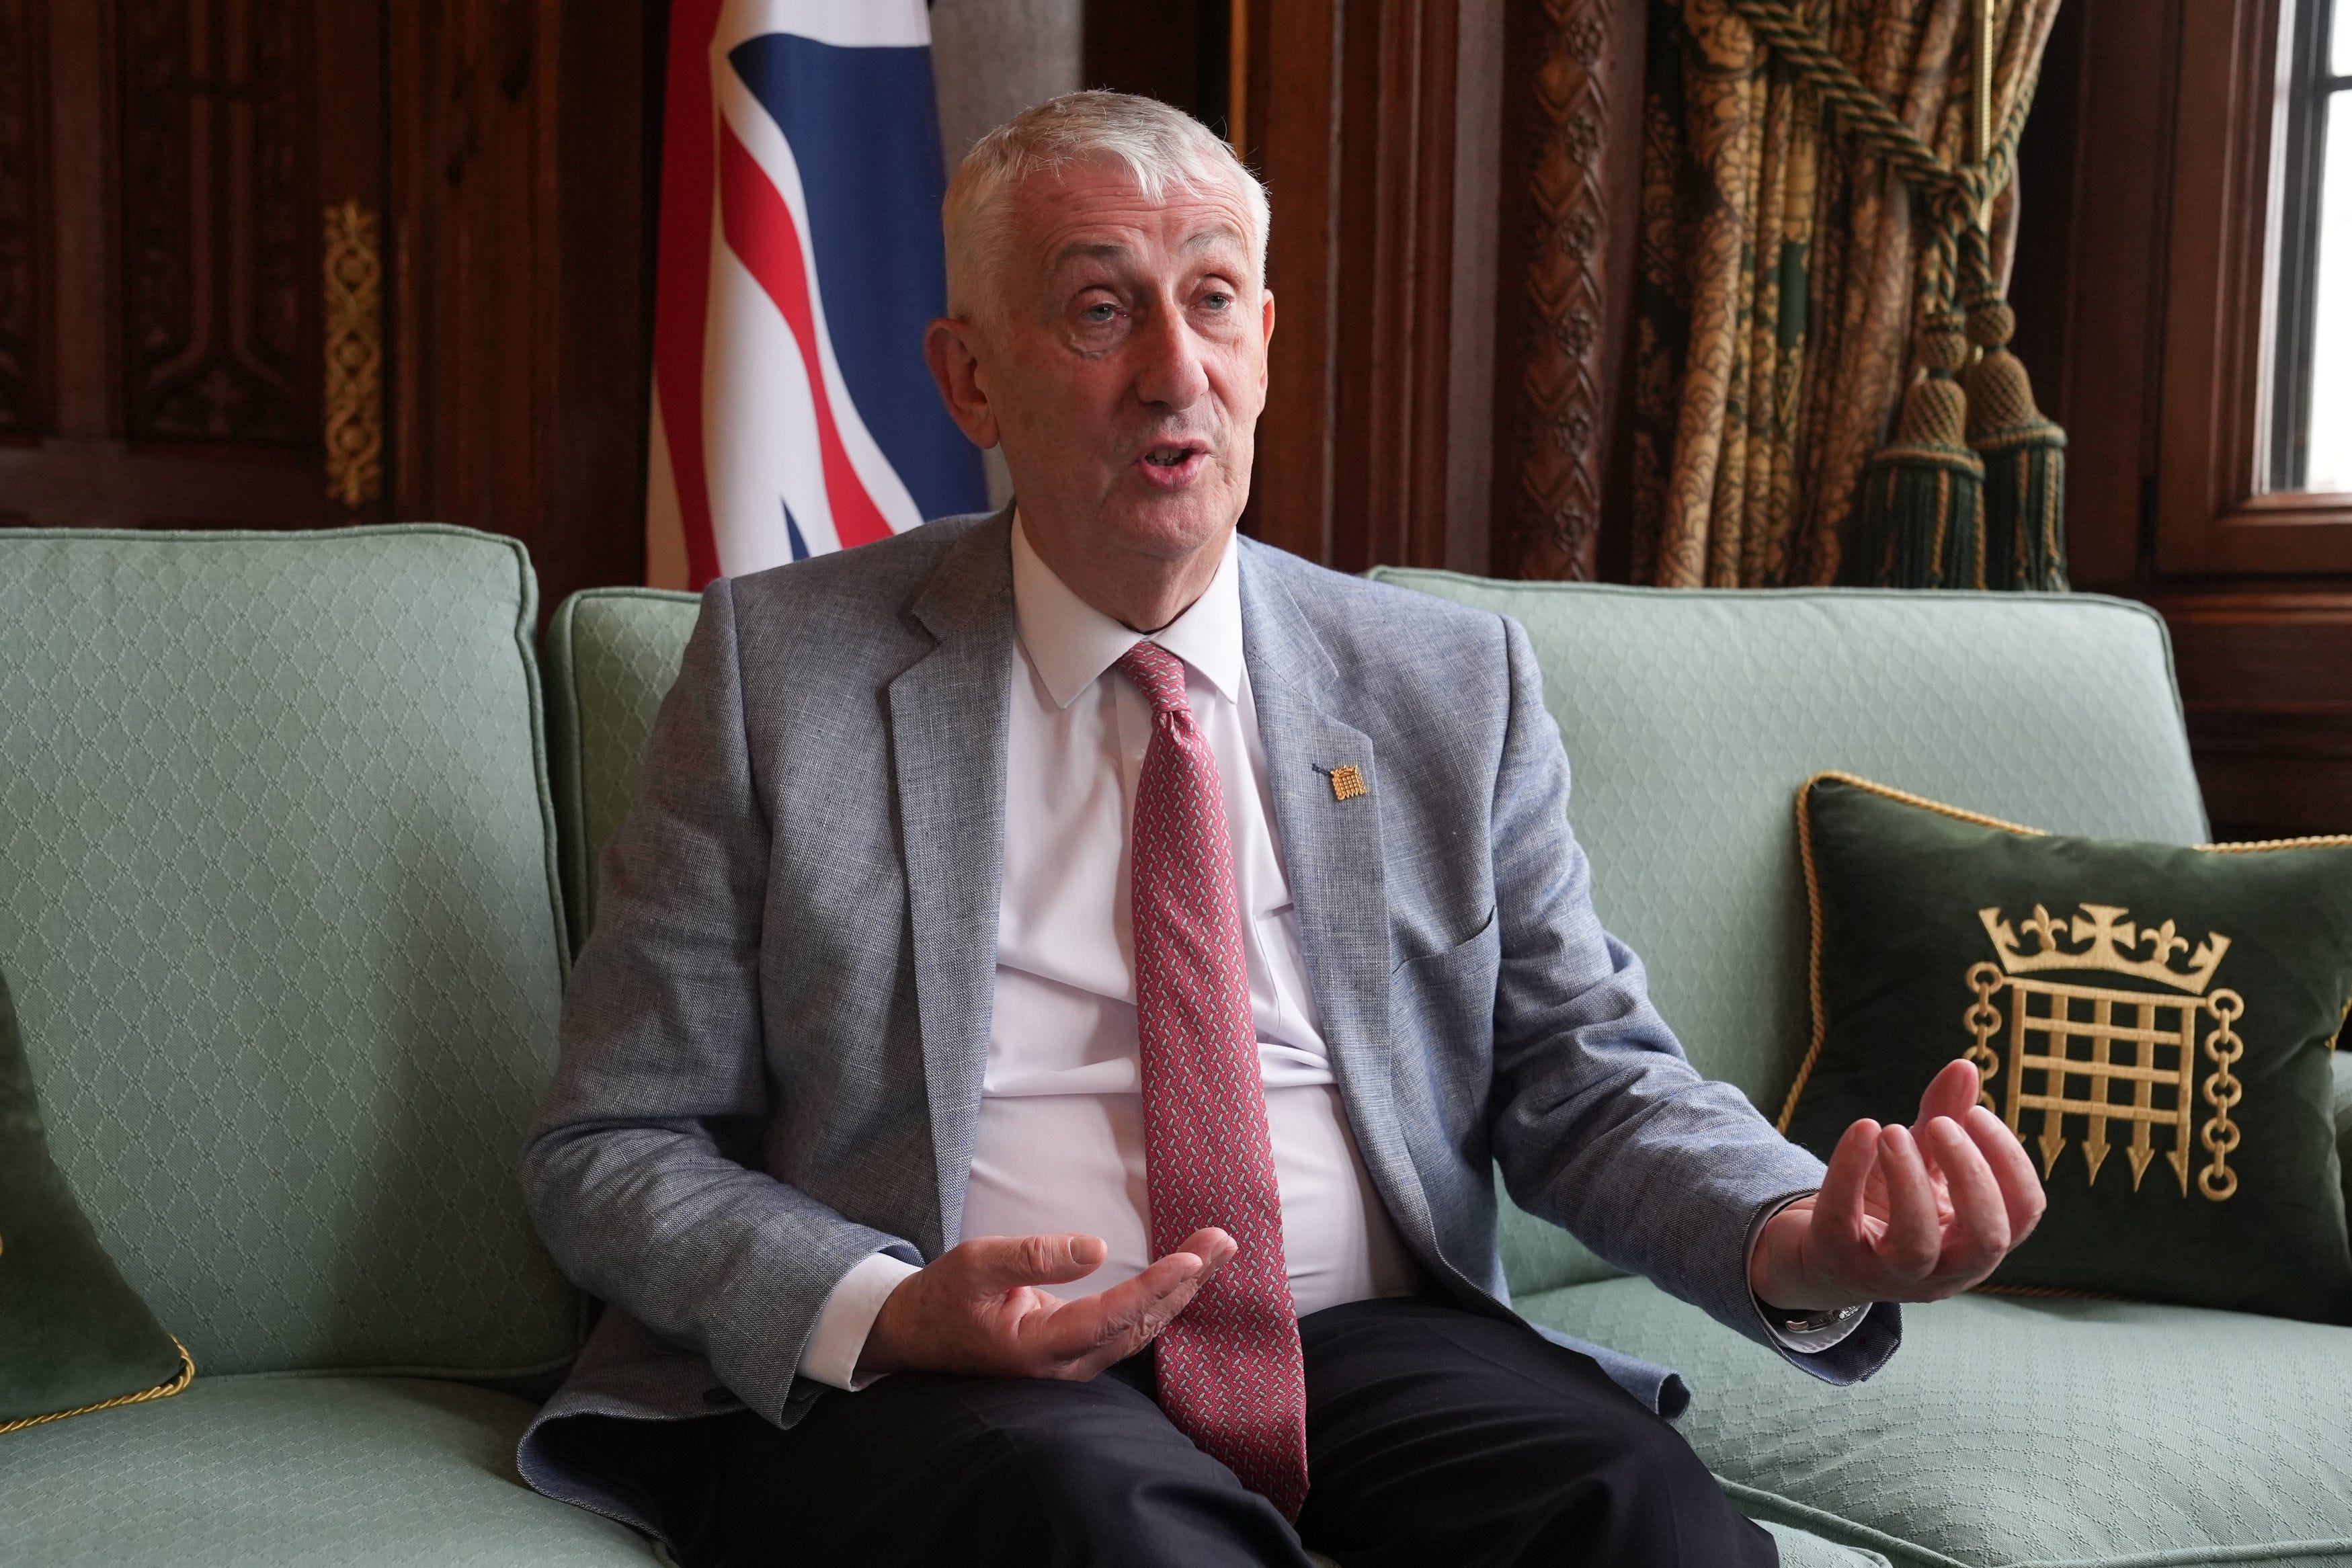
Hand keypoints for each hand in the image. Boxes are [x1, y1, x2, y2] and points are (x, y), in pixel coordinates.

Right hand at [854, 1228, 1236, 1380]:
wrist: (919, 1336)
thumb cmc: (943, 1298)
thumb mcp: (973, 1264)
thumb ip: (1031, 1256)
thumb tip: (1094, 1247)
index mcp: (1036, 1347)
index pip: (1108, 1317)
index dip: (1153, 1289)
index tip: (1190, 1258)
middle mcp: (1064, 1364)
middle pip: (1139, 1325)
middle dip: (1186, 1283)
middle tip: (1224, 1240)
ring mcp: (1074, 1363)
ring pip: (1141, 1329)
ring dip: (1182, 1289)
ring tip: (1218, 1250)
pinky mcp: (1078, 1352)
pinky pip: (1130, 1328)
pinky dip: (1163, 1298)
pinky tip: (1186, 1276)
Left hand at [1748, 1059, 2045, 1311]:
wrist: (1820, 1255)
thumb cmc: (1887, 1205)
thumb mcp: (1921, 1159)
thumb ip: (1945, 1115)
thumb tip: (1966, 1066)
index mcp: (1977, 1241)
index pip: (2024, 1211)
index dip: (2009, 1161)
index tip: (1976, 1113)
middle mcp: (1946, 1270)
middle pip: (1987, 1238)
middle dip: (1970, 1176)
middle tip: (1942, 1126)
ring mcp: (1891, 1274)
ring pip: (1918, 1245)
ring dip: (1909, 1181)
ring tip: (1892, 1130)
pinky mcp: (1837, 1259)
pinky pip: (1843, 1220)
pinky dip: (1850, 1171)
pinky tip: (1861, 1129)